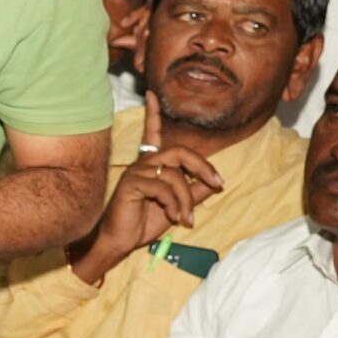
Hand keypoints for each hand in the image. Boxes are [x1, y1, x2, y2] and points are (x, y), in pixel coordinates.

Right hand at [69, 94, 224, 283]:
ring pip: (175, 174)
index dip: (152, 114)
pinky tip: (174, 217)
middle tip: (218, 184)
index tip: (152, 94)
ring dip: (187, 198)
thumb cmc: (142, 223)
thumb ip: (194, 193)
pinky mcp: (131, 184)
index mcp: (150, 165)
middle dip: (203, 166)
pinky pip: (163, 187)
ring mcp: (135, 172)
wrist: (119, 242)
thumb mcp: (176, 207)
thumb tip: (216, 183)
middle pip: (179, 151)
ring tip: (187, 218)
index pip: (152, 134)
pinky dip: (175, 203)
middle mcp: (142, 164)